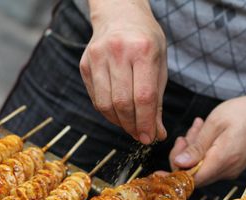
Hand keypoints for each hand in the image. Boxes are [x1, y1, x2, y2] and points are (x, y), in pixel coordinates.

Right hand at [80, 0, 167, 143]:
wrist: (119, 15)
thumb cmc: (145, 41)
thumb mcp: (160, 64)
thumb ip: (157, 100)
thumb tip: (157, 133)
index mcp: (142, 50)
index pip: (143, 97)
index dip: (146, 122)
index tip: (150, 138)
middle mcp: (117, 52)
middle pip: (122, 103)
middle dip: (133, 126)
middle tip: (141, 135)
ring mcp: (97, 57)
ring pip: (105, 104)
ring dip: (119, 122)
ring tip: (130, 126)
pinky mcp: (85, 65)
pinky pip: (96, 98)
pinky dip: (108, 112)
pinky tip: (118, 113)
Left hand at [169, 92, 245, 185]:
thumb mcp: (215, 123)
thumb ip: (197, 146)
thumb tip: (180, 164)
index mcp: (222, 161)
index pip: (190, 180)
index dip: (173, 177)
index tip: (158, 173)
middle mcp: (227, 170)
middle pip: (193, 174)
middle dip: (183, 155)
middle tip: (184, 135)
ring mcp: (231, 169)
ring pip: (200, 166)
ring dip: (193, 149)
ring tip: (198, 127)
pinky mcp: (232, 164)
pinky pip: (210, 161)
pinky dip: (203, 149)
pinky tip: (205, 132)